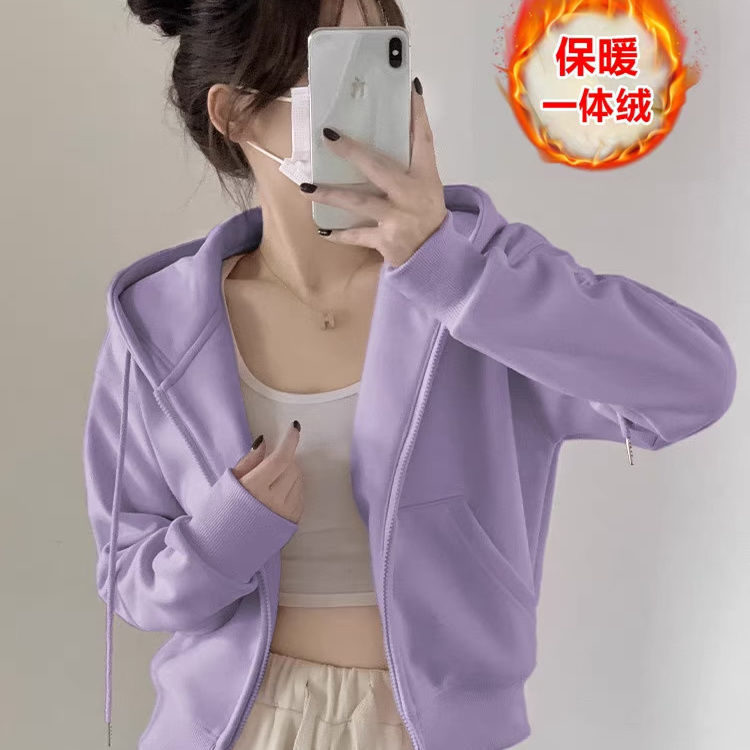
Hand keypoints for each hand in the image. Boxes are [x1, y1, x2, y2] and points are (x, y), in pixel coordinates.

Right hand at [231, 421, 303, 523]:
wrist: (222, 547)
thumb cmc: (221, 511)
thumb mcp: (230, 482)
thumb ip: (250, 460)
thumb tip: (265, 441)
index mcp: (255, 488)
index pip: (281, 459)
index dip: (290, 440)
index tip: (295, 427)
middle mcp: (273, 501)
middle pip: (292, 467)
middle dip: (286, 459)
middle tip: (272, 463)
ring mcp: (285, 512)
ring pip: (299, 479)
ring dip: (290, 473)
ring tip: (272, 481)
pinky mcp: (292, 521)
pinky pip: (301, 495)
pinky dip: (293, 488)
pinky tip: (277, 494)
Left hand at [298, 77, 447, 268]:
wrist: (434, 255)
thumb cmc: (425, 212)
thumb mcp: (427, 184)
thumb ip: (411, 158)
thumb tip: (391, 121)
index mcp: (425, 176)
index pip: (423, 138)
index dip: (417, 113)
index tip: (409, 87)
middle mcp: (411, 194)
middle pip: (379, 168)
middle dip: (353, 152)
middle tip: (328, 136)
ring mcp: (398, 218)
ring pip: (359, 203)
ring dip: (331, 194)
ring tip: (306, 188)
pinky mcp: (387, 241)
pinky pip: (357, 236)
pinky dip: (340, 235)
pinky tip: (323, 231)